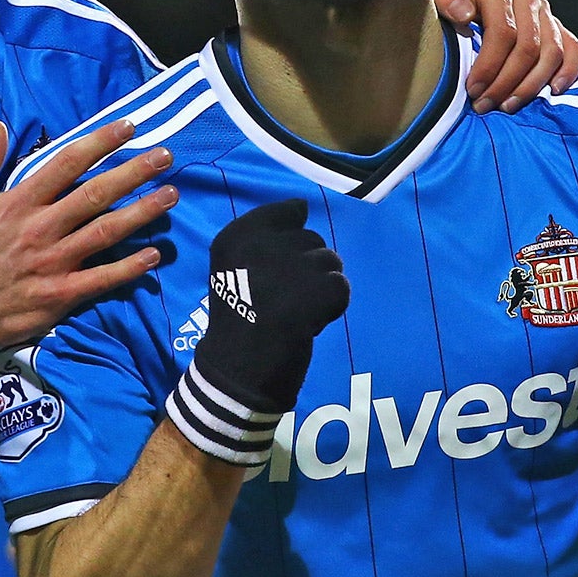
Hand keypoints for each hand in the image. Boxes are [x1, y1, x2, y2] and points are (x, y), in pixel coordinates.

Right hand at [0, 119, 177, 350]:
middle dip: (134, 172)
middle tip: (165, 156)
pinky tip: (155, 254)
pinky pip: (103, 278)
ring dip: (143, 213)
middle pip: (96, 193)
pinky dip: (130, 267)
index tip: (128, 127)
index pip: (67, 163)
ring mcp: (55, 262)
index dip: (100, 142)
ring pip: (107, 231)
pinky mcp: (62, 294)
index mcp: (19, 202)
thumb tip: (1, 126)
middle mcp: (42, 228)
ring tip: (171, 196)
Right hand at [166, 200, 349, 464]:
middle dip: (308, 268)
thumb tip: (303, 206)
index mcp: (237, 235)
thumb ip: (266, 233)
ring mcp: (289, 268)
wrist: (237, 370)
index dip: (291, 242)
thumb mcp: (236, 266)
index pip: (289, 212)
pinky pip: (342, 288)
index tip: (274, 271)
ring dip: (321, 288)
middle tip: (283, 298)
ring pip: (331, 262)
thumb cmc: (240, 316)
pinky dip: (332, 308)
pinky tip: (308, 323)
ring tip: (296, 311)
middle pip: (312, 239)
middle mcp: (261, 244)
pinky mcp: (313, 292)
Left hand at [427, 0, 577, 113]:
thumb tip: (465, 13)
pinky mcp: (555, 25)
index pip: (502, 33)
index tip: (472, 92)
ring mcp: (543, 10)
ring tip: (508, 106)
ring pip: (552, 51)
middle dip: (506, 82)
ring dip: (532, 85)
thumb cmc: (442, 3)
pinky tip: (553, 91)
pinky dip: (568, 70)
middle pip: (528, 46)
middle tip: (485, 106)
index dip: (489, 67)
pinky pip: (572, 48)